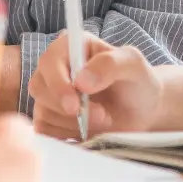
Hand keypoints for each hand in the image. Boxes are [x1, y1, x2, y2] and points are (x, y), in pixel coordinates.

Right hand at [29, 34, 160, 139]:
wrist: (143, 111)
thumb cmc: (138, 81)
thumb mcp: (133, 64)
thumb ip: (109, 64)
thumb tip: (80, 81)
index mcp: (71, 46)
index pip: (49, 61)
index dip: (58, 84)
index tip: (75, 104)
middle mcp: (56, 68)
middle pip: (39, 88)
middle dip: (68, 108)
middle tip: (101, 115)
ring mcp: (50, 94)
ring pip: (42, 111)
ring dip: (73, 123)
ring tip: (102, 119)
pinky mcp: (51, 118)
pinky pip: (45, 130)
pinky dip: (66, 134)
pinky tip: (87, 129)